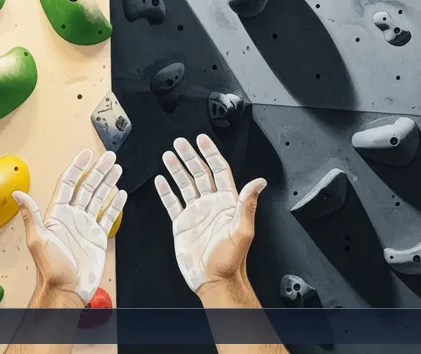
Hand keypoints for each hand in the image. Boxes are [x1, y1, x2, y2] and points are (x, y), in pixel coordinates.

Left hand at [13, 149, 126, 304]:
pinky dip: (115, 204)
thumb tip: (17, 194)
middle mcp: (72, 217)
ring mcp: (86, 226)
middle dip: (98, 170)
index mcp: (58, 214)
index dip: (78, 167)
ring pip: (99, 197)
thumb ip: (30, 215)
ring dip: (108, 182)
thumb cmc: (51, 270)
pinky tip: (120, 193)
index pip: (69, 183)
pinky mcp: (97, 237)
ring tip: (116, 168)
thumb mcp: (38, 239)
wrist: (66, 290)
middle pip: (87, 186)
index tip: (86, 154)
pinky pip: (108, 216)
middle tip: (109, 157)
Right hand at [154, 134, 266, 293]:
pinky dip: (165, 191)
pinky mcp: (182, 223)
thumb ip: (248, 204)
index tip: (203, 140)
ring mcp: (196, 213)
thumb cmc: (231, 261)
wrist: (214, 280)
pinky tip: (161, 180)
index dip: (211, 154)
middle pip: (200, 173)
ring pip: (185, 184)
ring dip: (177, 169)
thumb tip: (259, 182)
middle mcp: (211, 204)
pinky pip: (172, 202)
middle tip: (180, 143)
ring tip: (169, 155)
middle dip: (190, 156)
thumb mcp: (242, 231)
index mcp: (227, 203)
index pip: (219, 171)